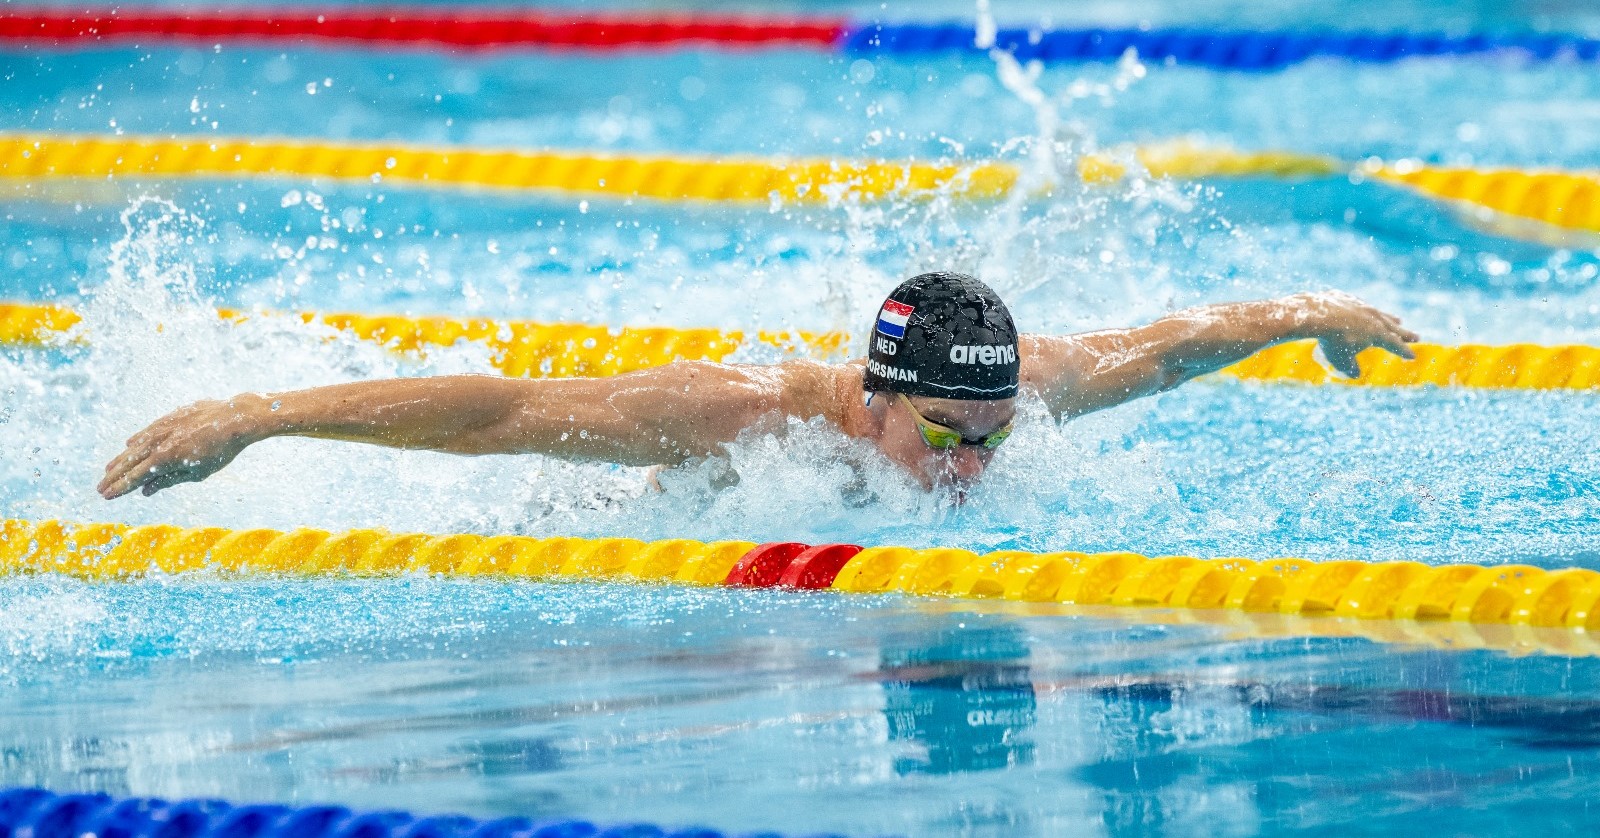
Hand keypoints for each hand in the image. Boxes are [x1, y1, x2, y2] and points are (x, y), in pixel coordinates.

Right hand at [98, 396, 266, 498]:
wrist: (235, 418)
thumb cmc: (220, 450)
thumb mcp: (197, 472)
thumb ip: (169, 480)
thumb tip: (145, 491)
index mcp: (164, 459)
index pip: (135, 477)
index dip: (119, 488)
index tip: (106, 496)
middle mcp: (158, 442)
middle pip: (129, 462)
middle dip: (114, 476)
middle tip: (100, 488)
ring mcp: (162, 428)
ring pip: (135, 446)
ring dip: (121, 458)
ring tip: (108, 469)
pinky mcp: (169, 417)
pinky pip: (147, 431)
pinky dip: (137, 440)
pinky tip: (129, 444)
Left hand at [1291, 291, 1419, 377]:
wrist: (1317, 315)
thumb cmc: (1331, 341)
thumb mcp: (1341, 360)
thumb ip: (1350, 368)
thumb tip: (1355, 374)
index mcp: (1378, 334)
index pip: (1395, 344)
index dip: (1404, 351)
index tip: (1412, 355)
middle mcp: (1375, 318)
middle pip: (1393, 328)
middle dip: (1405, 334)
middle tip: (1416, 337)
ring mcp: (1363, 307)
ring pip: (1380, 314)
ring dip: (1390, 319)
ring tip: (1398, 321)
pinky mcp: (1349, 299)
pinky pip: (1362, 306)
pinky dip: (1367, 311)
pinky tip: (1367, 311)